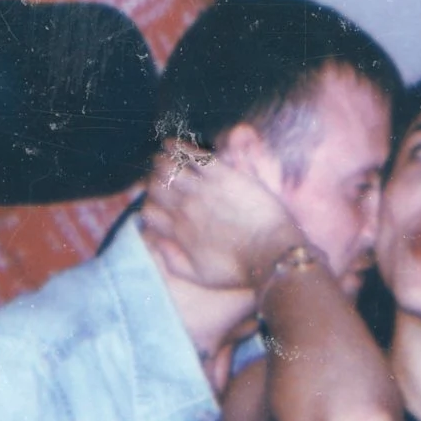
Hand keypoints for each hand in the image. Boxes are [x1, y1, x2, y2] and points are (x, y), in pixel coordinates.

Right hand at [137, 140, 303, 294]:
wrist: (273, 254)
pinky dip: (178, 147)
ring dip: (162, 162)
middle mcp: (186, 209)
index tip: (157, 205)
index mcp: (179, 233)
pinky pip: (193, 155)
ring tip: (163, 159)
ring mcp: (203, 190)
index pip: (148, 212)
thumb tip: (154, 242)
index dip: (149, 207)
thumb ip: (172, 261)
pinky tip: (172, 144)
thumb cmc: (239, 269)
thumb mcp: (199, 276)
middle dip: (154, 183)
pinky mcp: (223, 175)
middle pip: (155, 187)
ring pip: (169, 168)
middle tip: (160, 180)